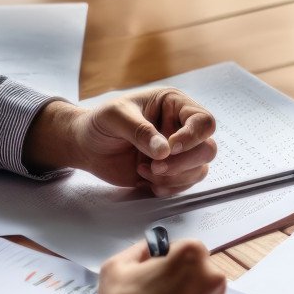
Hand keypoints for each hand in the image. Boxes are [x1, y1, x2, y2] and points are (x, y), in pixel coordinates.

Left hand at [25, 89, 217, 195]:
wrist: (85, 146)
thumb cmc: (100, 123)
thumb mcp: (115, 117)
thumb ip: (140, 131)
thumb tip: (164, 150)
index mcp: (173, 105)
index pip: (203, 121)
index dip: (192, 137)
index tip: (169, 147)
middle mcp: (180, 128)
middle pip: (207, 148)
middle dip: (183, 163)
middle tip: (156, 166)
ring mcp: (177, 152)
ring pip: (199, 169)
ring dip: (174, 177)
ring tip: (145, 171)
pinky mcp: (171, 171)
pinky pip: (185, 184)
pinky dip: (168, 188)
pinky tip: (146, 181)